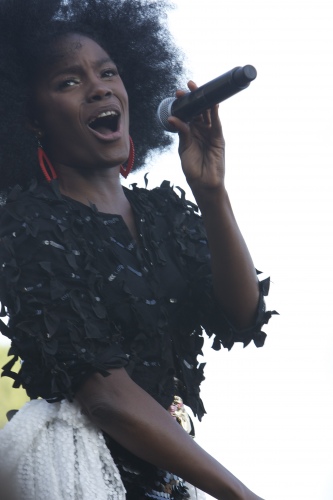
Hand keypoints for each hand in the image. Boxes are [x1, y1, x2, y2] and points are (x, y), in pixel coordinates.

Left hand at [168, 80, 225, 195]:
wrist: (204, 183)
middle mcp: (201, 131)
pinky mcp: (219, 139)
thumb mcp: (184, 148)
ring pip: (208, 115)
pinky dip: (215, 114)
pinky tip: (213, 104)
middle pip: (198, 111)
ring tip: (198, 90)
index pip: (188, 114)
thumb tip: (172, 118)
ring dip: (204, 102)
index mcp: (190, 133)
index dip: (184, 104)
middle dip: (194, 99)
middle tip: (188, 87)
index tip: (178, 94)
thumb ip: (182, 132)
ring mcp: (211, 134)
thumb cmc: (192, 169)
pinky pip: (217, 124)